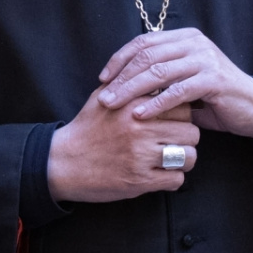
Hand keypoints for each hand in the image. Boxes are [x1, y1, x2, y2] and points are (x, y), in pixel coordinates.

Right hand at [47, 83, 200, 203]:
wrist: (62, 162)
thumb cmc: (85, 129)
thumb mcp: (102, 98)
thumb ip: (128, 84)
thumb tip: (154, 72)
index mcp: (133, 104)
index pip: (180, 104)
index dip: (181, 112)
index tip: (174, 119)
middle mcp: (139, 128)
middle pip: (191, 131)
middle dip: (186, 138)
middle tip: (174, 141)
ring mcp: (141, 156)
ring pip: (189, 156)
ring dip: (183, 160)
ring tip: (171, 159)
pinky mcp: (140, 180)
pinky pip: (177, 180)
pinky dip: (172, 179)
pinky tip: (160, 174)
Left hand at [96, 28, 252, 141]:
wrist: (252, 108)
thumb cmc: (212, 97)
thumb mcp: (183, 79)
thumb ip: (159, 74)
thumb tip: (119, 81)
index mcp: (184, 38)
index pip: (144, 42)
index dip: (120, 59)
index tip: (102, 79)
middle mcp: (194, 43)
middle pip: (147, 56)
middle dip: (121, 77)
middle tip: (103, 96)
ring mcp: (205, 59)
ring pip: (158, 72)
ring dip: (132, 89)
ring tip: (114, 105)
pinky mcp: (213, 79)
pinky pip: (177, 91)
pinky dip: (155, 103)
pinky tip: (139, 115)